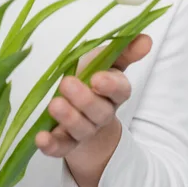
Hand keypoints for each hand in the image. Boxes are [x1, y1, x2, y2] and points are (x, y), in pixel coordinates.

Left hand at [35, 33, 151, 157]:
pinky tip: (40, 138)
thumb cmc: (92, 76)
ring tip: (54, 104)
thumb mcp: (106, 59)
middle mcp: (102, 113)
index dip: (110, 86)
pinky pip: (61, 147)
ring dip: (68, 118)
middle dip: (84, 99)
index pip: (120, 91)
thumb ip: (125, 50)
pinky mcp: (66, 142)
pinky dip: (51, 145)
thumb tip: (146, 39)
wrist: (81, 109)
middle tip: (67, 83)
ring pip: (81, 129)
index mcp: (114, 92)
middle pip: (99, 112)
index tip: (97, 78)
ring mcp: (84, 130)